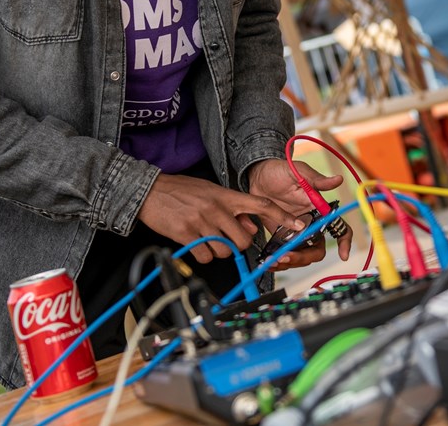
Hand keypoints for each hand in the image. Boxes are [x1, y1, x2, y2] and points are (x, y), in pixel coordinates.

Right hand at [138, 173, 304, 264]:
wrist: (150, 190)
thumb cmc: (182, 192)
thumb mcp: (212, 193)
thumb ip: (233, 209)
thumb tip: (252, 227)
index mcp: (226, 196)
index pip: (260, 205)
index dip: (281, 216)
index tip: (298, 224)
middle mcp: (216, 208)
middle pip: (244, 239)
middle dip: (238, 245)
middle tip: (226, 239)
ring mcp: (201, 221)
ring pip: (225, 250)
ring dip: (219, 251)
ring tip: (206, 238)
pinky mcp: (186, 234)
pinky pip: (205, 256)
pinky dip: (202, 254)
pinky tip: (195, 243)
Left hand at [247, 159, 352, 267]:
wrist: (256, 177)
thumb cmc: (280, 171)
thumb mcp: (298, 173)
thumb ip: (317, 180)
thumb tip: (339, 179)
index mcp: (319, 210)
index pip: (338, 227)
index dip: (344, 242)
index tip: (342, 255)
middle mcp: (310, 224)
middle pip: (317, 249)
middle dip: (304, 257)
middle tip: (286, 256)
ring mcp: (295, 232)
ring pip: (300, 255)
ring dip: (290, 262)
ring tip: (273, 260)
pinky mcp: (280, 236)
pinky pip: (284, 254)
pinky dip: (278, 262)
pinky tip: (268, 261)